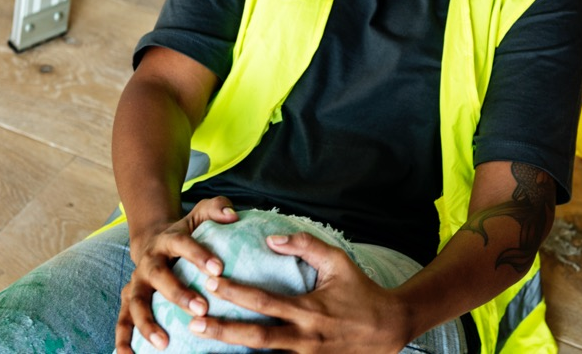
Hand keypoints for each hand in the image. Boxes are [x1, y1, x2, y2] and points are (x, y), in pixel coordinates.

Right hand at [115, 197, 238, 352]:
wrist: (152, 241)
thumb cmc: (186, 232)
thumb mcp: (199, 215)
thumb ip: (216, 208)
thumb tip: (233, 216)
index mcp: (167, 240)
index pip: (182, 244)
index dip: (198, 255)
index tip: (218, 269)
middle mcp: (148, 262)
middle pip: (158, 276)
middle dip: (178, 293)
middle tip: (201, 308)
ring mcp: (135, 283)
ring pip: (136, 303)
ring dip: (147, 323)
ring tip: (163, 343)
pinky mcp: (127, 301)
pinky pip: (122, 322)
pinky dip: (122, 340)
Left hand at [187, 232, 410, 353]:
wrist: (388, 329)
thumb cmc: (360, 291)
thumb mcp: (338, 261)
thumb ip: (306, 245)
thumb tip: (273, 238)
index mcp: (309, 309)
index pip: (264, 301)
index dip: (236, 292)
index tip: (212, 282)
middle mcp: (304, 337)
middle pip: (256, 337)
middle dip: (223, 330)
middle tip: (193, 321)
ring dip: (232, 348)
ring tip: (202, 339)